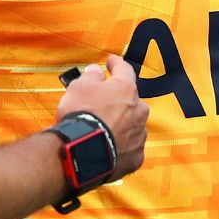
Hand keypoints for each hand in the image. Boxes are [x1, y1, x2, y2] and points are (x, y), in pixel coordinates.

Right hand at [58, 55, 147, 179]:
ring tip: (103, 131)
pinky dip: (121, 146)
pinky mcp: (135, 156)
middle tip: (102, 105)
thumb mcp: (79, 87)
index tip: (110, 61)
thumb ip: (91, 76)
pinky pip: (130, 147)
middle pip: (131, 101)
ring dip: (121, 125)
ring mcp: (139, 135)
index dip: (116, 64)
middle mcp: (139, 111)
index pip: (124, 70)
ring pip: (133, 125)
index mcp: (126, 90)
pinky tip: (108, 147)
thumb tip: (96, 70)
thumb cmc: (80, 115)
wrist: (81, 152)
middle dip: (119, 101)